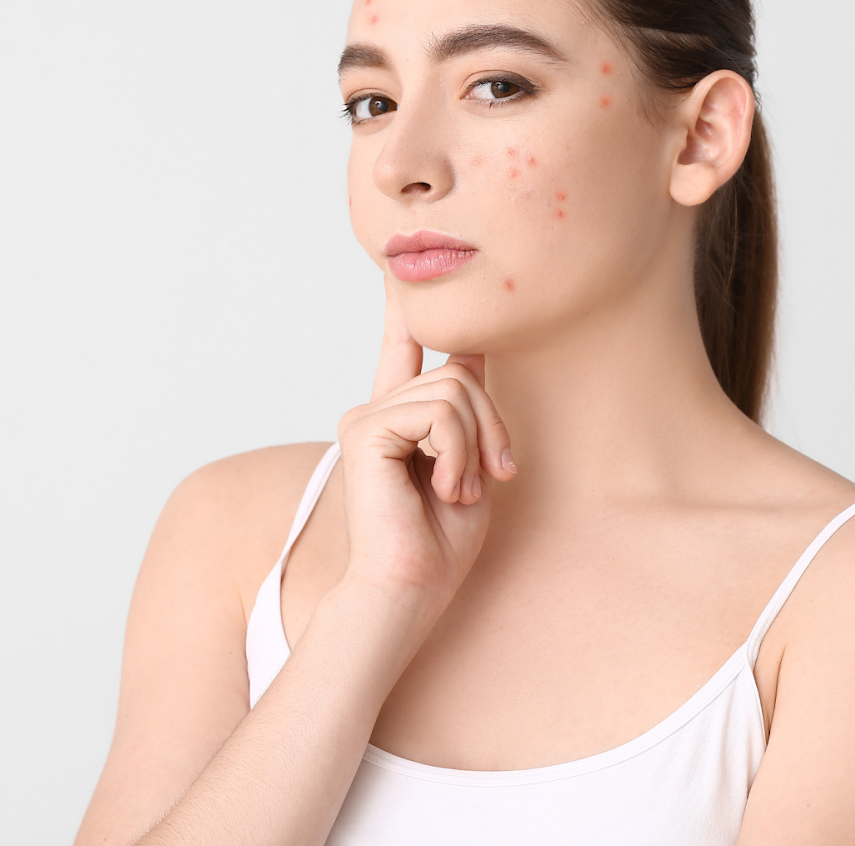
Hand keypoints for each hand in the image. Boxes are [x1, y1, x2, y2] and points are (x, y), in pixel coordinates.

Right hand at [335, 279, 515, 610]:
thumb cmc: (440, 544)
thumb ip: (469, 412)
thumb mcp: (471, 465)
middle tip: (490, 477)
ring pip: (454, 391)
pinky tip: (443, 487)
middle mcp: (376, 410)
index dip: (401, 305)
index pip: (404, 347)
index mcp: (400, 419)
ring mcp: (365, 417)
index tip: (395, 265)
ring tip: (460, 489)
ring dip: (476, 444)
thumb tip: (475, 351)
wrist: (408, 590)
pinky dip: (457, 451)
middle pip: (460, 374)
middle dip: (491, 426)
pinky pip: (438, 413)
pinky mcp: (363, 430)